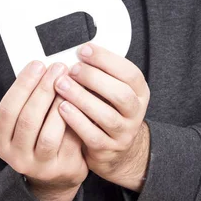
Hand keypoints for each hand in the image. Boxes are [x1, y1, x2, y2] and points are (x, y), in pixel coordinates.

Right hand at [0, 61, 88, 200]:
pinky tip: (80, 101)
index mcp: (2, 141)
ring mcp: (39, 167)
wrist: (57, 172)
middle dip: (44, 89)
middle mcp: (16, 157)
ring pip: (49, 134)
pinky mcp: (62, 170)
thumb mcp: (27, 120)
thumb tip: (43, 65)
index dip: (22, 85)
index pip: (7, 109)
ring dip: (60, 104)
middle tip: (58, 67)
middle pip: (28, 119)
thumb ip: (30, 98)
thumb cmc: (41, 134)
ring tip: (69, 83)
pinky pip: (69, 142)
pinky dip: (75, 119)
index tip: (37, 64)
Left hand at [54, 43, 149, 191]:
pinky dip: (76, 120)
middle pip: (121, 94)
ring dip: (82, 98)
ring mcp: (124, 133)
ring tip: (61, 85)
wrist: (116, 150)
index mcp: (139, 91)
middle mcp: (136, 112)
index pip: (129, 72)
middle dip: (94, 78)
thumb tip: (79, 51)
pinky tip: (62, 107)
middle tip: (72, 69)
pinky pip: (93, 136)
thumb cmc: (108, 108)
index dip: (106, 59)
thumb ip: (101, 72)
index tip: (83, 50)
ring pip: (107, 116)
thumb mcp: (111, 88)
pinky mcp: (109, 150)